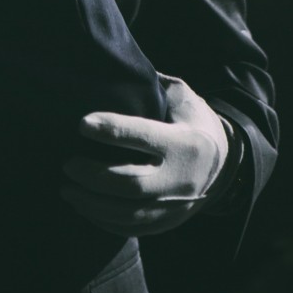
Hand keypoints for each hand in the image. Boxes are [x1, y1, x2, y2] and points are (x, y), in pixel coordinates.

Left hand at [61, 74, 230, 235]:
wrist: (225, 164)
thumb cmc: (192, 121)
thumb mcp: (181, 98)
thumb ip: (152, 85)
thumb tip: (114, 65)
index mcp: (185, 142)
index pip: (144, 136)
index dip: (111, 131)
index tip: (81, 124)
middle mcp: (182, 177)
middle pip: (132, 183)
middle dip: (94, 176)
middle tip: (67, 164)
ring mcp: (177, 205)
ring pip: (130, 212)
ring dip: (93, 203)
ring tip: (67, 188)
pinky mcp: (170, 222)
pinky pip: (134, 228)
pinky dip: (105, 220)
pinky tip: (84, 207)